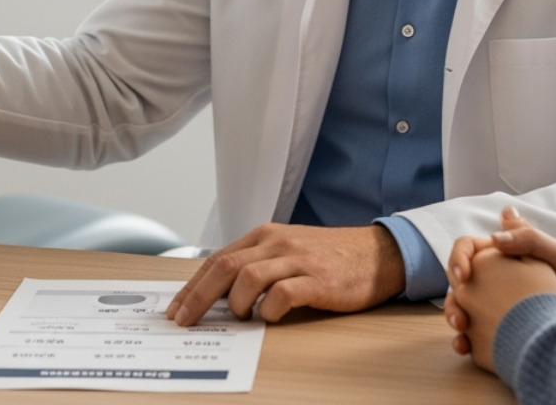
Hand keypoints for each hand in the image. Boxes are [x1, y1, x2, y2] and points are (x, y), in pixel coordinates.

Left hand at [165, 223, 404, 325]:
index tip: (177, 309)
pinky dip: (269, 309)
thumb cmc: (329, 257)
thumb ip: (256, 264)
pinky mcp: (318, 280)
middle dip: (198, 297)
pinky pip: (283, 293)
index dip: (193, 287)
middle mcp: (277, 243)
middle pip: (225, 267)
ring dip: (236, 302)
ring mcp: (298, 260)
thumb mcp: (287, 251)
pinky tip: (270, 317)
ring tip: (241, 317)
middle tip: (184, 320)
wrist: (378, 253)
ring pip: (248, 277)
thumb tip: (218, 293)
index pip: (217, 259)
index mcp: (265, 235)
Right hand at [446, 206, 555, 359]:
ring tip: (462, 331)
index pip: (467, 248)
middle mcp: (495, 276)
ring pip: (464, 306)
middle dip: (453, 296)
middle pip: (459, 281)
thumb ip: (529, 238)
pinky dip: (466, 338)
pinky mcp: (502, 324)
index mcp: (503, 253)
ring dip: (455, 316)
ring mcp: (497, 302)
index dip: (458, 259)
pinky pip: (477, 329)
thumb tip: (495, 238)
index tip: (464, 276)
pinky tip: (466, 346)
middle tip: (460, 314)